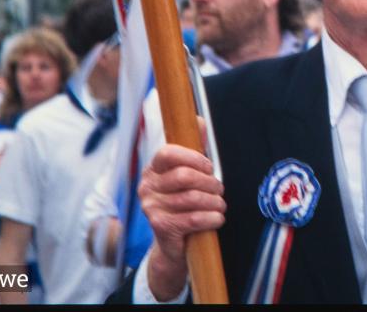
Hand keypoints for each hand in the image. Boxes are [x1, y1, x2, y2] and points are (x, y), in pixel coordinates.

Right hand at [140, 143, 224, 300]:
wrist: (173, 245)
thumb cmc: (183, 205)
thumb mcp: (188, 175)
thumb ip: (194, 148)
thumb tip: (199, 121)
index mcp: (152, 170)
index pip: (168, 153)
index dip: (194, 158)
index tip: (209, 167)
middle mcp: (147, 187)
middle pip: (184, 176)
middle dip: (210, 182)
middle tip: (219, 189)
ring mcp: (151, 207)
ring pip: (192, 198)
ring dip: (214, 202)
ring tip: (219, 205)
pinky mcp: (160, 226)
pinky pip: (193, 218)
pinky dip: (211, 217)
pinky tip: (217, 218)